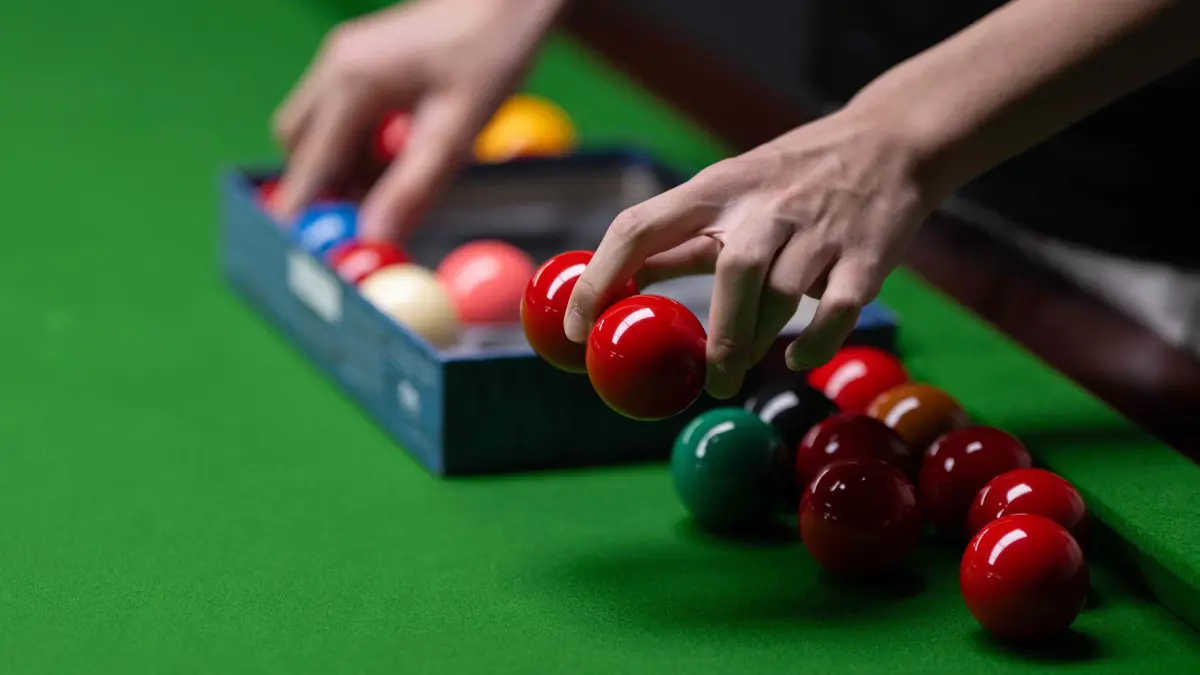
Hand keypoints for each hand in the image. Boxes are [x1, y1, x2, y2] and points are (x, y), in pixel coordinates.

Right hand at [269, 0, 562, 240]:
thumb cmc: (491, 54)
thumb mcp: (457, 129)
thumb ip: (412, 187)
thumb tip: (374, 237)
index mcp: (352, 81)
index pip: (309, 165)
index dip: (303, 213)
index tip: (303, 253)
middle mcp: (335, 66)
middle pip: (301, 148)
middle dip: (324, 188)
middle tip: (361, 221)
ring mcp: (345, 58)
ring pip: (319, 131)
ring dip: (345, 166)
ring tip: (398, 181)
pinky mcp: (361, 59)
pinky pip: (343, 114)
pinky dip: (361, 144)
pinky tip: (404, 149)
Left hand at [563, 108, 940, 398]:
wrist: (890, 143)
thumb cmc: (790, 177)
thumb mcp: (728, 190)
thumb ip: (679, 238)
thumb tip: (621, 282)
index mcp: (717, 188)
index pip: (641, 225)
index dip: (601, 277)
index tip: (578, 330)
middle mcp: (765, 205)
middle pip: (731, 270)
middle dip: (716, 335)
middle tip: (703, 381)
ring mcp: (818, 229)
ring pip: (784, 294)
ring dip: (757, 341)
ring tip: (734, 374)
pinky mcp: (867, 254)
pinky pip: (838, 308)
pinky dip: (817, 342)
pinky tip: (799, 360)